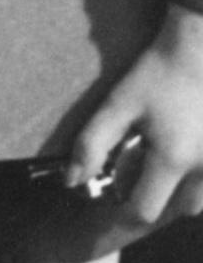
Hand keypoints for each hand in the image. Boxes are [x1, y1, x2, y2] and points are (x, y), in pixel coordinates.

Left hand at [72, 2, 202, 244]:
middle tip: (137, 178)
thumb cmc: (157, 74)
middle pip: (179, 210)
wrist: (200, 49)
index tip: (111, 196)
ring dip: (181, 194)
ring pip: (201, 200)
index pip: (145, 210)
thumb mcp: (117, 106)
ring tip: (162, 168)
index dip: (122, 212)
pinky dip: (198, 180)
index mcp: (172, 159)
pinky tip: (183, 157)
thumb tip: (73, 181)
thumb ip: (91, 145)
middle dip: (156, 202)